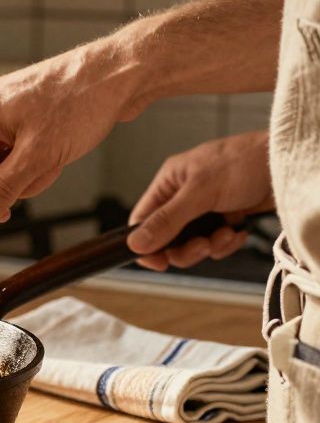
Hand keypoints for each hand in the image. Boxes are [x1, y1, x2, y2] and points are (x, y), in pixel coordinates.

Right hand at [0, 43, 142, 228]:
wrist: (121, 73)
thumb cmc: (82, 98)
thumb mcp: (40, 155)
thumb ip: (1, 189)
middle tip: (7, 211)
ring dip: (15, 183)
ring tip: (46, 170)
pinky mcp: (15, 126)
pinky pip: (7, 163)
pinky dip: (26, 172)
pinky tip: (49, 165)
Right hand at [127, 130, 273, 270]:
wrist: (287, 162)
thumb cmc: (244, 161)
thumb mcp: (200, 191)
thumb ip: (168, 219)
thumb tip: (135, 243)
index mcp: (169, 184)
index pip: (143, 220)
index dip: (146, 244)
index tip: (158, 262)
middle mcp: (184, 197)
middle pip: (168, 239)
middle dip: (186, 248)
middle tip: (201, 246)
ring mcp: (206, 209)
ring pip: (193, 244)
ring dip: (210, 246)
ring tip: (225, 234)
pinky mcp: (227, 218)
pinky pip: (216, 243)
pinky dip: (227, 242)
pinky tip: (237, 231)